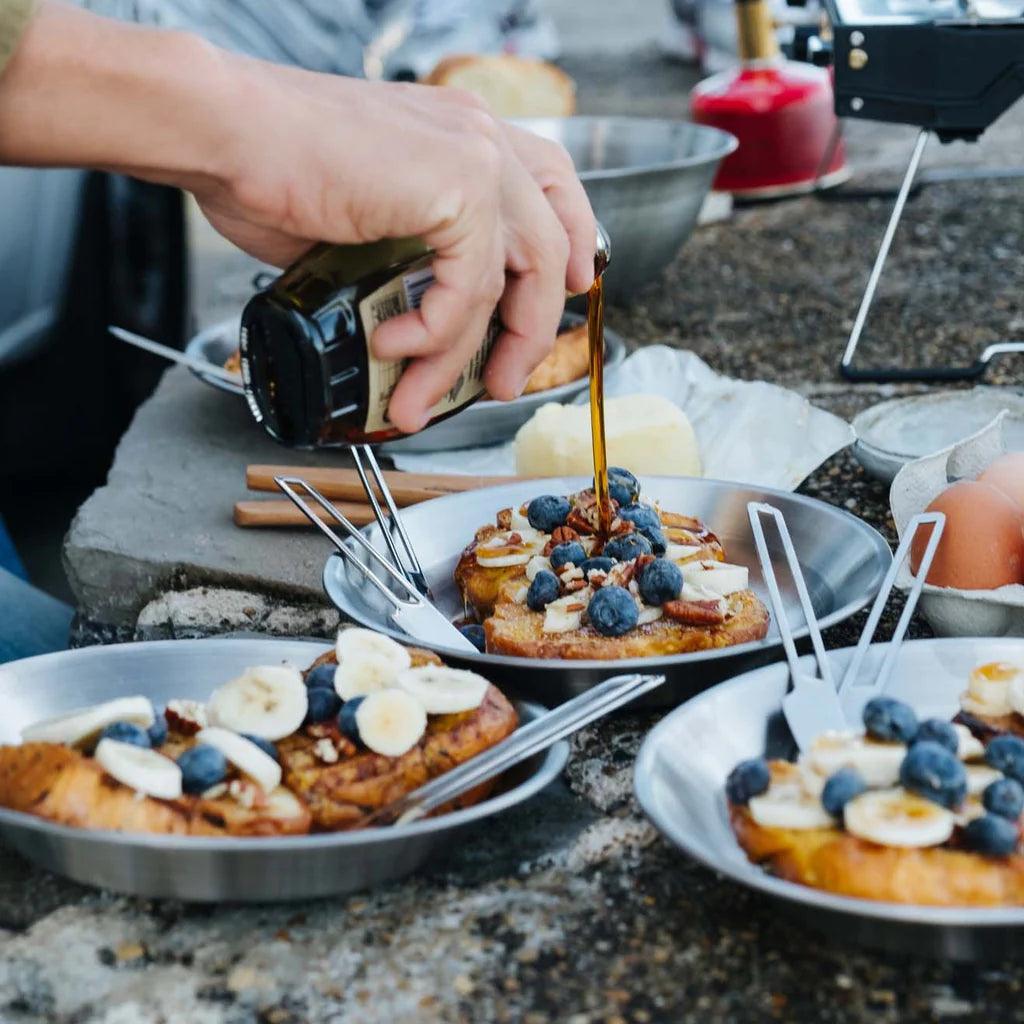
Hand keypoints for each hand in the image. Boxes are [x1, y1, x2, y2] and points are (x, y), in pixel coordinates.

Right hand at [196, 67, 596, 430]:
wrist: (225, 133)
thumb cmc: (274, 170)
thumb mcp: (366, 215)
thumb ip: (411, 253)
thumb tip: (418, 316)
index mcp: (464, 134)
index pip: (552, 186)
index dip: (571, 245)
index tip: (566, 295)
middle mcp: (479, 137)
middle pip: (547, 247)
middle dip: (530, 330)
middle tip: (502, 383)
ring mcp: (473, 156)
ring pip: (510, 280)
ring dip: (464, 356)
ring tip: (419, 398)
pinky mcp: (455, 185)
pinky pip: (468, 288)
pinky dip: (434, 333)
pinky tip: (393, 346)